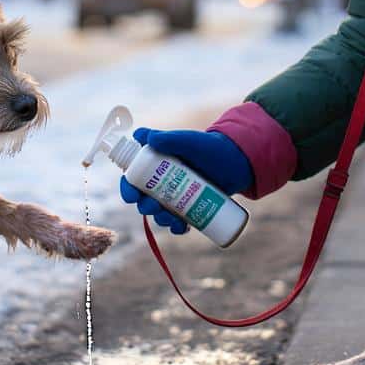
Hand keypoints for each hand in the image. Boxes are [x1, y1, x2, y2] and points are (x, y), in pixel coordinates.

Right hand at [118, 128, 252, 233]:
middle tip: (154, 206)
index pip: (133, 177)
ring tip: (171, 218)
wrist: (237, 162)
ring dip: (160, 219)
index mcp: (155, 164)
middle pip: (144, 199)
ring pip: (160, 213)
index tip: (132, 196)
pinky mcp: (190, 208)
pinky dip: (177, 228)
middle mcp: (162, 182)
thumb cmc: (209, 147)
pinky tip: (181, 228)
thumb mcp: (188, 141)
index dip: (128, 188)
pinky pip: (178, 222)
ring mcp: (176, 196)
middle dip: (145, 207)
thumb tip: (143, 136)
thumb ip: (168, 138)